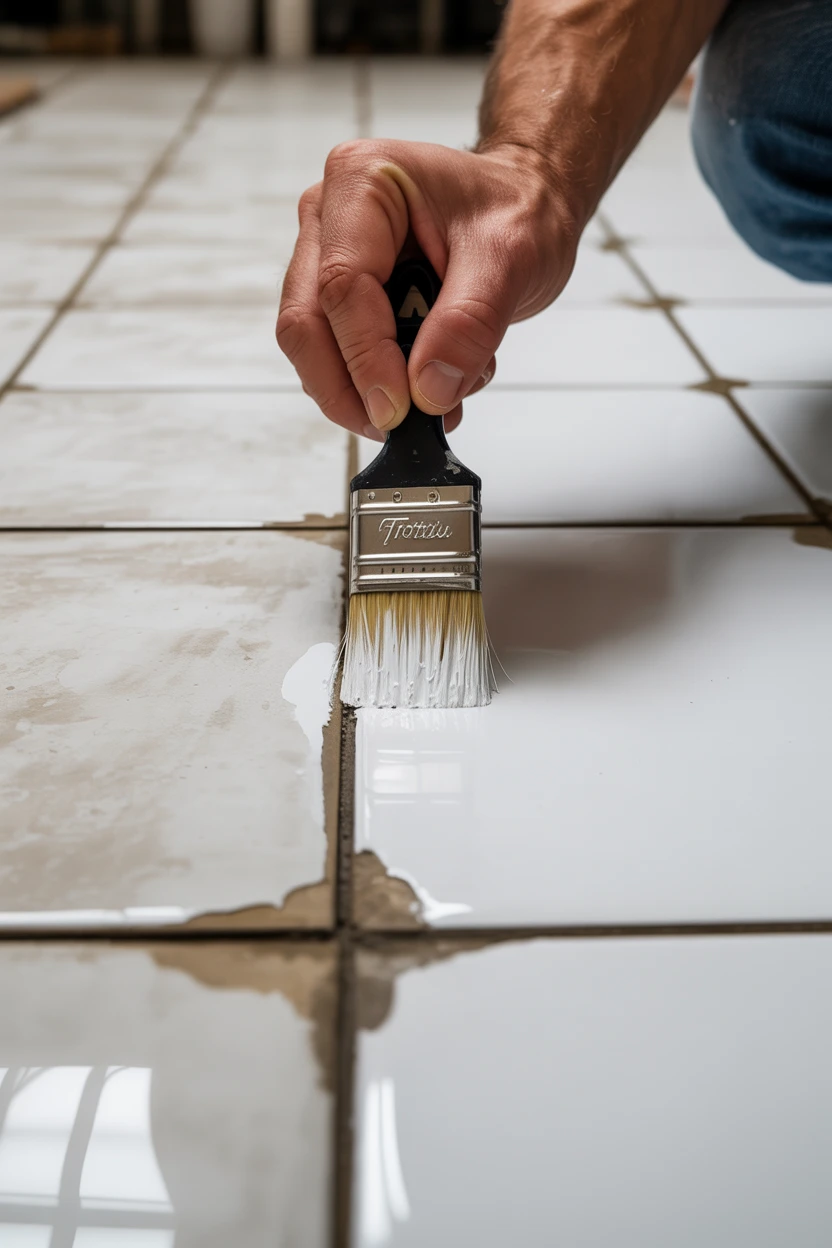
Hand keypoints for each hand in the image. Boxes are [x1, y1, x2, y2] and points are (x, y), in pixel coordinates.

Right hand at [276, 139, 577, 438]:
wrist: (525, 207)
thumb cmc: (517, 207)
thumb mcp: (512, 257)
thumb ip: (469, 322)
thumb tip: (428, 389)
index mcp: (362, 181)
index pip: (342, 286)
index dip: (365, 357)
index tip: (398, 408)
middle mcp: (329, 216)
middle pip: (307, 322)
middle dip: (348, 387)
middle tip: (396, 425)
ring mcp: (327, 258)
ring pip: (313, 348)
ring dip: (364, 391)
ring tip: (435, 398)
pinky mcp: (339, 298)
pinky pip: (338, 357)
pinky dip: (376, 387)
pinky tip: (428, 386)